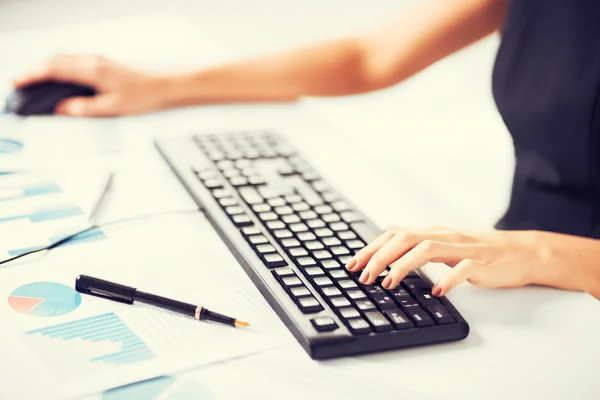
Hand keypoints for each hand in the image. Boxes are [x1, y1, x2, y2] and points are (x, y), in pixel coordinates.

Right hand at [12, 54, 168, 116]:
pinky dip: (57, 67)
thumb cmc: (142, 96)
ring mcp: (96, 60)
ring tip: (32, 81)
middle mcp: (92, 61)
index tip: (19, 82)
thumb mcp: (112, 108)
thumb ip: (84, 109)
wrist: (162, 85)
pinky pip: (72, 61)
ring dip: (44, 67)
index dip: (33, 75)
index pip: (54, 70)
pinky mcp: (101, 63)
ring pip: (62, 59)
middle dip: (33, 71)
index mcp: (93, 71)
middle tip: (19, 84)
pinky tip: (55, 77)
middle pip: (54, 61)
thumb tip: (62, 109)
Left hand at [345, 226, 599, 297]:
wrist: (521, 252)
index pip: (394, 234)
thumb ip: (418, 247)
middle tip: (363, 277)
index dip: (371, 248)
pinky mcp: (481, 262)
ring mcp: (462, 248)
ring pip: (427, 249)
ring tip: (388, 283)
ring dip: (403, 266)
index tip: (352, 264)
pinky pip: (463, 269)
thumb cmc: (478, 252)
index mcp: (432, 233)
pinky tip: (437, 291)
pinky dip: (448, 279)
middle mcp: (443, 236)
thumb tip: (387, 249)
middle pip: (404, 239)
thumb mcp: (443, 246)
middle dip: (379, 257)